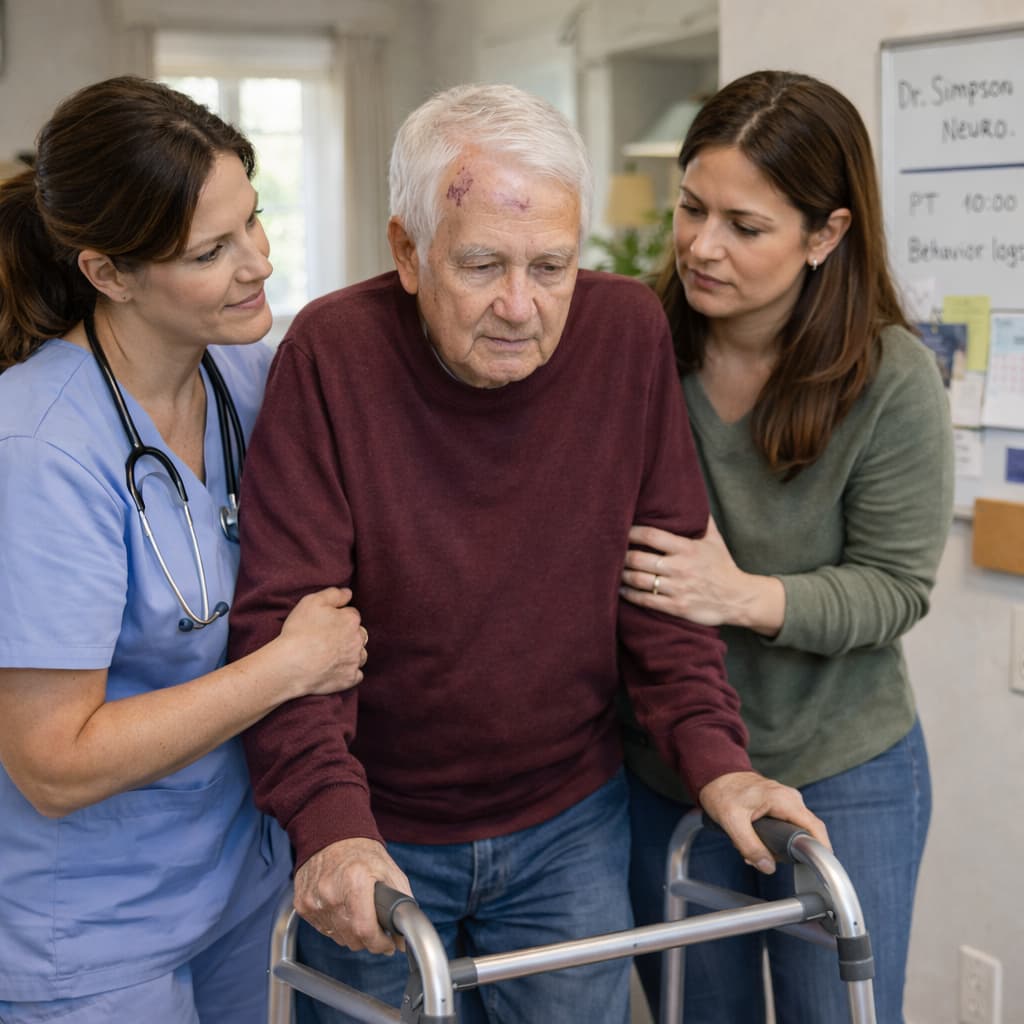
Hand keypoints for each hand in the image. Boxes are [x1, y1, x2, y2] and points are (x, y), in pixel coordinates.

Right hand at [277, 587, 367, 698]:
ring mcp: (354, 661)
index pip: (352, 615)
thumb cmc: (300, 630)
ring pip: (360, 655)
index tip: (327, 623)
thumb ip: (333, 594)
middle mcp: (358, 640)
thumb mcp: (312, 601)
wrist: (291, 664)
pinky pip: (356, 675)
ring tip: (333, 655)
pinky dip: (349, 673)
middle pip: (359, 634)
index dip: (340, 617)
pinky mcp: (349, 679)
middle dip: (349, 635)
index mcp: (351, 620)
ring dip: (352, 654)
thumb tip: (348, 593)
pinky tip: (337, 670)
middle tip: (329, 639)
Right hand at [294, 837, 411, 951]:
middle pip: (352, 938)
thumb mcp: (390, 870)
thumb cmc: (362, 853)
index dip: (380, 943)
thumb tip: (403, 938)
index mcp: (355, 881)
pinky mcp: (302, 905)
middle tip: (376, 927)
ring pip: (338, 938)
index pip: (365, 930)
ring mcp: (313, 900)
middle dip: (369, 939)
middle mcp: (331, 892)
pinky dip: (336, 926)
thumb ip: (402, 903)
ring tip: (359, 913)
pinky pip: (324, 930)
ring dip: (352, 934)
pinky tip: (342, 908)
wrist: (331, 836)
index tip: (388, 944)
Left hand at [621, 519, 783, 634]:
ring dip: (621, 575)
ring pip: (638, 580)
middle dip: (621, 555)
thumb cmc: (722, 566)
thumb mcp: (715, 540)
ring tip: (611, 570)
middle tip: (610, 552)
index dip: (631, 532)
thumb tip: (693, 496)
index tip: (620, 529)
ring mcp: (677, 588)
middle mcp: (680, 568)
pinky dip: (629, 595)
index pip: (651, 535)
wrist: (738, 598)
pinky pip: (645, 600)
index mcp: (687, 549)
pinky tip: (621, 590)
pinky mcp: (676, 607)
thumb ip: (701, 520)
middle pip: (639, 559)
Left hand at [698, 771, 829, 872]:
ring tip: (753, 850)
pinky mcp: (781, 805)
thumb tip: (768, 867)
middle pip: (806, 833)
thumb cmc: (723, 792)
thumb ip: (750, 846)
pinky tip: (755, 842)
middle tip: (765, 859)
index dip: (821, 850)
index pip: (815, 828)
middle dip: (788, 852)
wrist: (716, 775)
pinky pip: (787, 827)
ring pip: (795, 832)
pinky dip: (774, 839)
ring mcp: (788, 801)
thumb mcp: (731, 821)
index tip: (818, 868)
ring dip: (777, 847)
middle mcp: (791, 798)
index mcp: (784, 799)